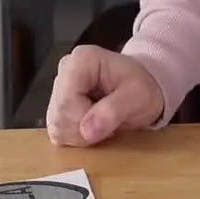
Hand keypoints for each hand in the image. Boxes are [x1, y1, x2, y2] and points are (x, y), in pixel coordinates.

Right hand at [45, 45, 165, 145]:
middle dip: (85, 130)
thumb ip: (114, 111)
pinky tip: (94, 127)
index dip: (83, 120)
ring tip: (104, 123)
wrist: (143, 91)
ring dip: (81, 135)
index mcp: (81, 61)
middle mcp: (64, 72)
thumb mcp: (139, 97)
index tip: (108, 124)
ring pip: (57, 126)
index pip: (66, 101)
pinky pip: (58, 132)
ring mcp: (58, 90)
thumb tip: (87, 131)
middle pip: (59, 115)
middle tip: (110, 124)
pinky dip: (77, 138)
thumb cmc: (142, 88)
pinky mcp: (57, 108)